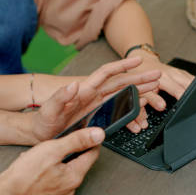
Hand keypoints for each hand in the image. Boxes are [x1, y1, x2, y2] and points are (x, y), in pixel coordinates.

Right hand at [0, 127, 104, 194]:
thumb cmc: (25, 174)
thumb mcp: (53, 149)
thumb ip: (77, 141)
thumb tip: (98, 135)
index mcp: (75, 176)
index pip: (93, 153)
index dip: (89, 139)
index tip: (82, 130)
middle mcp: (71, 187)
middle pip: (79, 161)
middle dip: (69, 148)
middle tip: (54, 142)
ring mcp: (60, 193)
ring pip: (65, 168)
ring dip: (56, 157)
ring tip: (41, 153)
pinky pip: (55, 176)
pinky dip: (48, 167)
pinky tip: (35, 164)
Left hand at [30, 57, 160, 141]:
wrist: (39, 133)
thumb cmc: (42, 121)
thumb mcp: (49, 109)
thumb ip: (61, 97)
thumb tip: (74, 85)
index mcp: (83, 91)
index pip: (105, 74)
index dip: (122, 66)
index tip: (137, 61)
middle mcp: (92, 96)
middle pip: (120, 83)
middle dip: (139, 78)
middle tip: (156, 75)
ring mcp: (95, 106)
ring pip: (122, 95)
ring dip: (139, 91)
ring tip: (154, 88)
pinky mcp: (96, 117)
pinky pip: (117, 110)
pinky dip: (131, 110)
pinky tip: (141, 109)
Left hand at [125, 50, 193, 132]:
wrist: (143, 61)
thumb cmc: (140, 75)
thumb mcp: (141, 88)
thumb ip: (151, 99)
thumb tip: (162, 107)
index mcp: (164, 77)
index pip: (178, 90)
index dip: (184, 98)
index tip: (188, 106)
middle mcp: (174, 74)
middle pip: (190, 85)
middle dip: (195, 95)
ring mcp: (179, 72)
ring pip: (193, 81)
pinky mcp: (182, 73)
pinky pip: (192, 80)